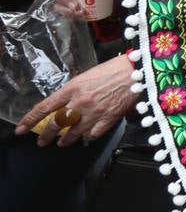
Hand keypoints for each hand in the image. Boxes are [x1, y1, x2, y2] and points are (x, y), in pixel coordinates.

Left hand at [15, 54, 136, 144]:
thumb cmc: (114, 69)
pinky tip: (86, 137)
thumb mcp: (87, 76)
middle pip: (57, 124)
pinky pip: (93, 134)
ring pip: (73, 133)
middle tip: (42, 141)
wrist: (137, 71)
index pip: (45, 107)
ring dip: (65, 140)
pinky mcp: (108, 119)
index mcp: (72, 88)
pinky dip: (88, 137)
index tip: (22, 129)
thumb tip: (64, 105)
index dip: (31, 120)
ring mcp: (94, 112)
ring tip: (62, 142)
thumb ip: (74, 91)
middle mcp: (80, 102)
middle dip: (46, 135)